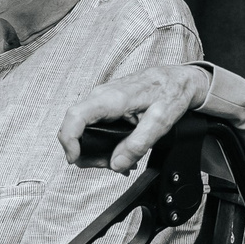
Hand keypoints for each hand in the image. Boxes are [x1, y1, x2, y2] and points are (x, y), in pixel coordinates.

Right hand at [59, 64, 215, 172]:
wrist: (176, 79)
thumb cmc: (170, 93)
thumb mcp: (161, 122)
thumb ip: (138, 144)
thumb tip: (116, 163)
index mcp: (111, 99)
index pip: (74, 117)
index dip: (68, 140)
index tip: (75, 158)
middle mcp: (100, 97)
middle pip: (75, 129)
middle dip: (87, 153)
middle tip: (112, 164)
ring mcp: (100, 100)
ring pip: (82, 130)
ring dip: (96, 150)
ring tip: (121, 160)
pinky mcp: (104, 106)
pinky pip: (92, 126)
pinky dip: (101, 142)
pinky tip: (119, 151)